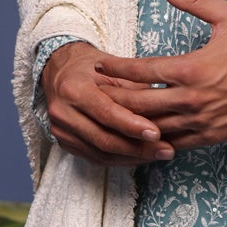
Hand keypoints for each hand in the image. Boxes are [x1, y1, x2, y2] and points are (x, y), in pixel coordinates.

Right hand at [40, 41, 175, 166]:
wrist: (59, 71)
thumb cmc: (90, 66)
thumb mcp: (112, 69)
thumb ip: (134, 90)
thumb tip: (163, 110)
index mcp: (73, 89)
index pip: (106, 113)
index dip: (132, 126)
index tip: (157, 134)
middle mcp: (62, 112)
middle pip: (103, 139)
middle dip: (138, 148)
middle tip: (166, 150)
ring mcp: (61, 131)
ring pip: (100, 154)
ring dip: (132, 157)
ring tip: (159, 155)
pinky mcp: (65, 143)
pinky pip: (95, 158)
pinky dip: (120, 160)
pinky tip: (140, 157)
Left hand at [90, 0, 226, 149]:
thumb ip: (194, 1)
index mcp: (193, 68)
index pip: (143, 71)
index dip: (117, 70)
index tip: (99, 67)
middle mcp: (194, 98)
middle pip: (140, 104)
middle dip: (113, 100)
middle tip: (93, 96)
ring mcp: (203, 121)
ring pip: (154, 128)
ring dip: (130, 124)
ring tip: (108, 119)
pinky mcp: (213, 136)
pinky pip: (175, 143)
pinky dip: (155, 141)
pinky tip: (140, 138)